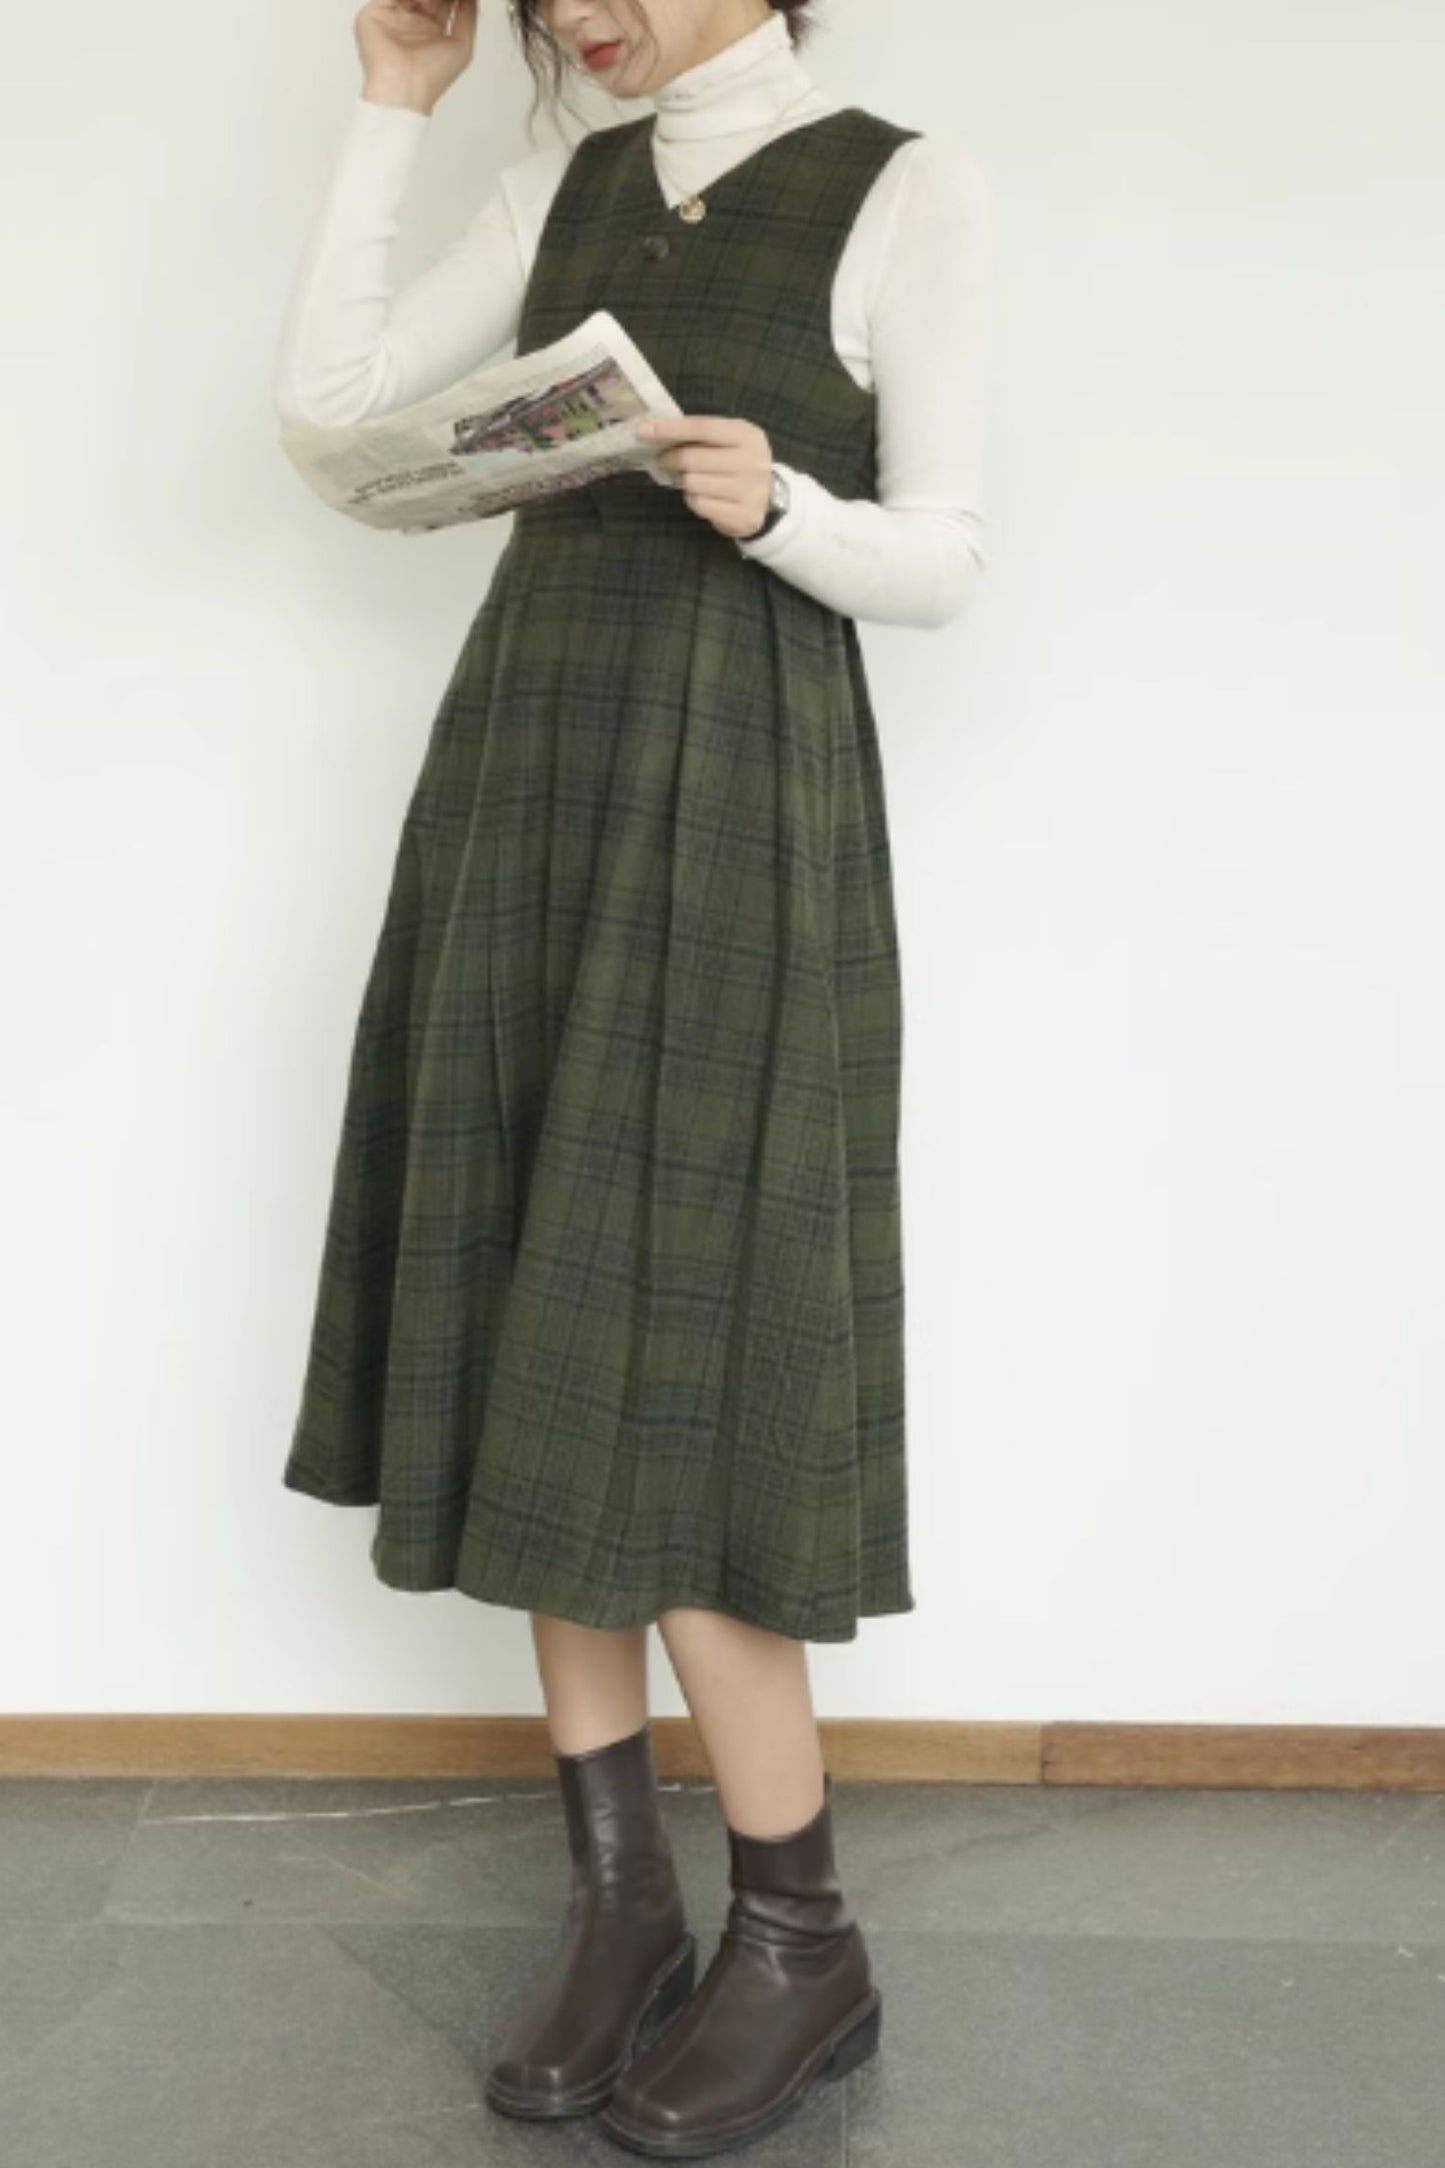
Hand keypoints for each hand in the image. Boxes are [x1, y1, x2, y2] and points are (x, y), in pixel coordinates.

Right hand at [355, 0, 476, 114]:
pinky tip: (421, 3)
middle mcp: (412, 21)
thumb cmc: (431, 77)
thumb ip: (468, 16)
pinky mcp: (375, 12)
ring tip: (431, 5)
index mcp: (430, 29)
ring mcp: (394, 15)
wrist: (405, 89)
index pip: (442, 1)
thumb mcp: (462, 45)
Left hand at [635, 414, 773, 539]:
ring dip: (684, 481)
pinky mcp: (741, 515)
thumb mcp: (729, 441)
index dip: (671, 429)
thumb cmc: (739, 464)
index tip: (645, 431)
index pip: (702, 427)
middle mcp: (752, 461)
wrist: (766, 500)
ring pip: (693, 483)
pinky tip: (701, 495)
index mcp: (748, 435)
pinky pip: (700, 504)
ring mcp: (749, 490)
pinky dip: (693, 499)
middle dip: (671, 458)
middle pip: (693, 458)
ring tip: (690, 479)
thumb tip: (657, 430)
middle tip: (663, 460)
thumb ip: (701, 435)